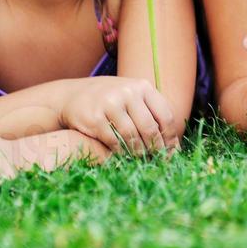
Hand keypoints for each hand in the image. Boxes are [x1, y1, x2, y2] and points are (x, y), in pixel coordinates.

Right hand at [60, 77, 179, 154]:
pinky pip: (114, 141)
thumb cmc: (109, 99)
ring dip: (139, 152)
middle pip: (150, 128)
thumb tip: (174, 146)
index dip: (170, 137)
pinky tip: (124, 156)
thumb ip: (151, 113)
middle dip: (156, 148)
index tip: (171, 152)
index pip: (165, 115)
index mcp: (142, 87)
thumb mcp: (132, 96)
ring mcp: (110, 104)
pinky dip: (121, 152)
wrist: (72, 95)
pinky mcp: (95, 118)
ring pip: (132, 137)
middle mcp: (128, 92)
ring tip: (141, 159)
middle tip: (157, 160)